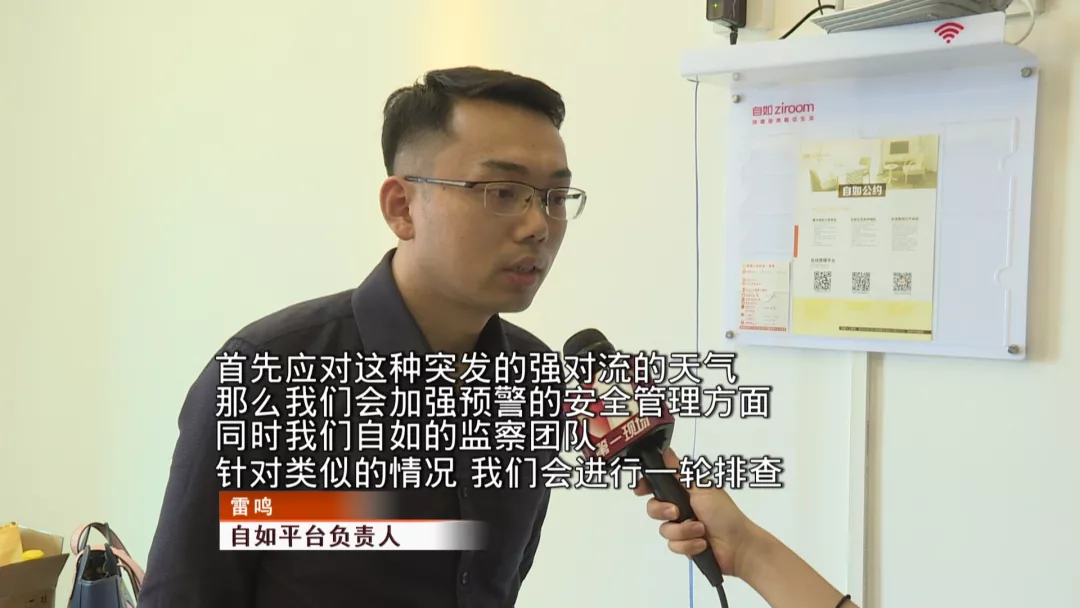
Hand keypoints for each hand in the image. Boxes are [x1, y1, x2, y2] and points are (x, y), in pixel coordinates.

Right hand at [632, 447, 758, 578]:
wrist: (738, 544)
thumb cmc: (724, 512)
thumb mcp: (701, 488)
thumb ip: (680, 472)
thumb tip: (666, 450)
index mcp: (683, 491)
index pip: (657, 485)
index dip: (645, 486)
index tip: (640, 490)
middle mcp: (679, 508)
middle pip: (653, 508)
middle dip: (663, 511)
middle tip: (676, 513)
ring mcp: (681, 528)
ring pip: (664, 529)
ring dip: (683, 531)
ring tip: (700, 530)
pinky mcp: (684, 545)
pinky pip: (673, 545)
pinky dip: (688, 544)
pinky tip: (701, 543)